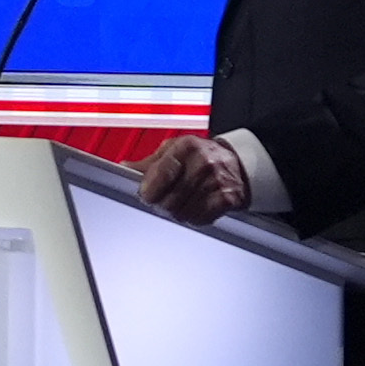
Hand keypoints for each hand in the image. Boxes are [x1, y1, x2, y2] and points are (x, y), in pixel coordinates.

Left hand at [136, 136, 250, 224]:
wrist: (239, 162)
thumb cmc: (202, 155)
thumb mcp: (174, 150)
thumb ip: (149, 162)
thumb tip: (125, 167)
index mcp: (187, 147)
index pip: (161, 174)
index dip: (150, 190)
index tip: (146, 195)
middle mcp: (203, 162)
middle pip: (169, 198)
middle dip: (161, 204)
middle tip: (163, 201)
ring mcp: (217, 181)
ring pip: (182, 212)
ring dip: (177, 212)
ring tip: (181, 202)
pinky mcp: (228, 198)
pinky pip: (200, 219)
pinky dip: (194, 218)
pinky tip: (195, 207)